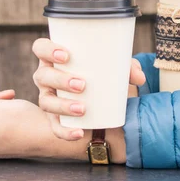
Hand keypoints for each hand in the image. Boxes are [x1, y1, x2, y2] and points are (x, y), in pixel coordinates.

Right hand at [31, 38, 145, 140]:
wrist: (103, 100)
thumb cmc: (103, 74)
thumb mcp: (115, 67)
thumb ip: (128, 68)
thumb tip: (139, 77)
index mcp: (56, 58)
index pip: (40, 47)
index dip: (47, 49)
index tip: (66, 55)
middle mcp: (48, 77)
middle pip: (42, 75)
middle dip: (60, 80)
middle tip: (82, 84)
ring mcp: (49, 98)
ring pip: (46, 102)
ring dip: (63, 106)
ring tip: (83, 108)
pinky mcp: (55, 118)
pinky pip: (55, 127)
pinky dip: (65, 131)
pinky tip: (78, 133)